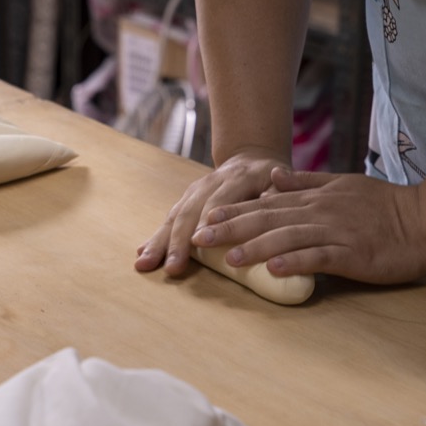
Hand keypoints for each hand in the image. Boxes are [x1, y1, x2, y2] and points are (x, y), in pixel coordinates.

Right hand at [135, 146, 289, 275]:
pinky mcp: (185, 201)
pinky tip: (141, 254)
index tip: (199, 243)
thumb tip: (269, 203)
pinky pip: (168, 220)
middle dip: (178, 242)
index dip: (208, 221)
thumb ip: (278, 191)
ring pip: (173, 218)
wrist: (251, 158)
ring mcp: (193, 192)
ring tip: (145, 264)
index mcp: (236, 178)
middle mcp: (210, 184)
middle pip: (189, 213)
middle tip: (172, 268)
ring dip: (159, 243)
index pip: (220, 201)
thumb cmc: (272, 178)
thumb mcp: (283, 181)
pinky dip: (155, 238)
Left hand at [190, 168, 425, 284]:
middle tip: (199, 237)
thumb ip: (306, 181)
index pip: (266, 203)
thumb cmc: (384, 206)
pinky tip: (273, 269)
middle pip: (268, 218)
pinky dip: (295, 262)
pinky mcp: (353, 254)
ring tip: (228, 258)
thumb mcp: (342, 185)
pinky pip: (319, 258)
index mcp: (315, 198)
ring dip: (256, 247)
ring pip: (288, 237)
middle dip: (231, 228)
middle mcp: (320, 212)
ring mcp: (336, 232)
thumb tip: (273, 175)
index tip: (205, 216)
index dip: (234, 210)